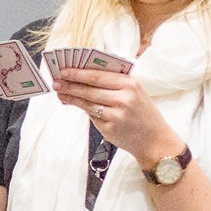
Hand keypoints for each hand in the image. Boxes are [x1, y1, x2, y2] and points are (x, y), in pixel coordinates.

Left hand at [51, 66, 180, 168]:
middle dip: (70, 84)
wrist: (155, 140)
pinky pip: (92, 117)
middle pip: (90, 89)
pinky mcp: (110, 129)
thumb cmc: (142, 113)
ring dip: (71, 97)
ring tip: (60, 93)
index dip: (78, 73)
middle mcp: (124, 98)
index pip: (98, 76)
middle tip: (56, 81)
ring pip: (88, 103)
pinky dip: (83, 110)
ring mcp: (116, 115)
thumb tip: (84, 77)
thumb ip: (114, 83)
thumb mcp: (135, 92)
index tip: (64, 70)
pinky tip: (73, 104)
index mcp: (130, 84)